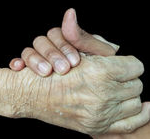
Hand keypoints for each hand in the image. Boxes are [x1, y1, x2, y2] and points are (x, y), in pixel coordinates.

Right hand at [9, 8, 119, 74]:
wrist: (98, 93)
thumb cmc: (100, 72)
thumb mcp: (99, 56)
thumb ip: (83, 37)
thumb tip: (69, 12)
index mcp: (65, 40)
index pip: (56, 34)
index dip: (64, 46)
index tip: (75, 62)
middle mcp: (50, 47)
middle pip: (40, 41)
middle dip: (51, 54)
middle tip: (63, 69)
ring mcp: (39, 59)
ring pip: (28, 51)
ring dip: (34, 59)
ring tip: (46, 72)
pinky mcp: (30, 72)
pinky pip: (18, 62)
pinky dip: (17, 63)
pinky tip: (19, 68)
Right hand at [18, 54, 147, 134]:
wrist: (30, 95)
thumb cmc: (49, 69)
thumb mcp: (70, 49)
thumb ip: (93, 42)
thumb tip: (116, 47)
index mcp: (100, 72)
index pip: (135, 66)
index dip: (128, 62)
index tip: (122, 62)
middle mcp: (103, 95)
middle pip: (136, 84)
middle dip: (128, 77)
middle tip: (116, 74)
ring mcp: (101, 114)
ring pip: (136, 102)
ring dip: (129, 93)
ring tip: (119, 88)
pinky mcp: (97, 127)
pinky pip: (131, 123)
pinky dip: (141, 115)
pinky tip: (147, 108)